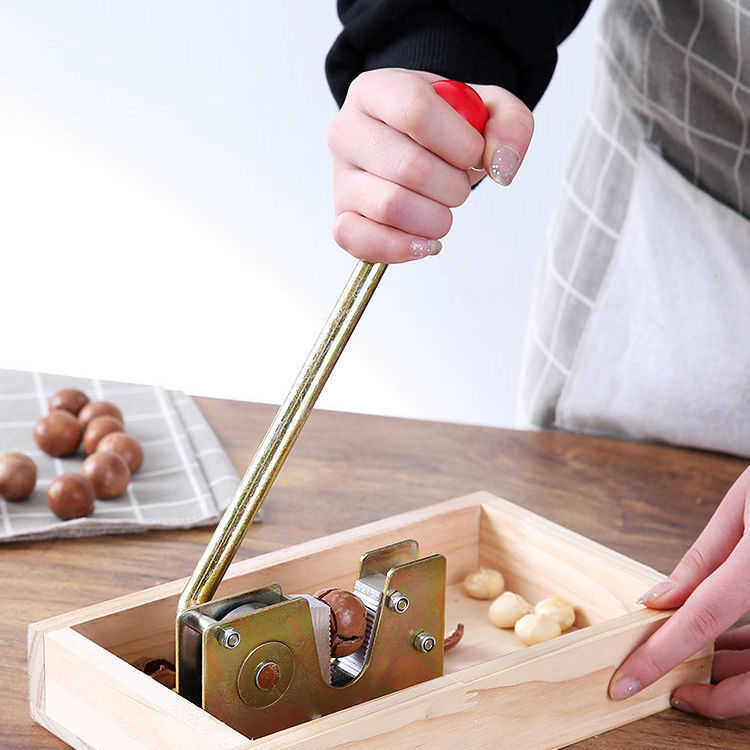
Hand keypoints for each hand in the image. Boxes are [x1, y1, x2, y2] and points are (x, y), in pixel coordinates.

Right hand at [327, 68, 532, 262]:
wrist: (415, 150)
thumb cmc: (444, 130)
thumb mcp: (486, 108)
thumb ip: (510, 124)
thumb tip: (501, 166)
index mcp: (375, 90)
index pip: (415, 109)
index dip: (459, 141)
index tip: (474, 154)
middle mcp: (347, 132)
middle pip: (409, 167)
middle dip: (454, 186)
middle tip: (458, 184)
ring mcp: (341, 179)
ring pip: (391, 207)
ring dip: (436, 219)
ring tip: (442, 210)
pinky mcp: (342, 218)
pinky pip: (359, 240)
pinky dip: (401, 248)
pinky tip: (425, 242)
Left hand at [610, 465, 749, 718]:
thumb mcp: (743, 506)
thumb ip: (705, 560)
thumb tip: (660, 601)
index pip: (703, 617)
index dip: (661, 655)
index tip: (628, 682)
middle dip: (713, 693)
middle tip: (671, 689)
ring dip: (736, 674)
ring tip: (694, 664)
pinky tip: (728, 648)